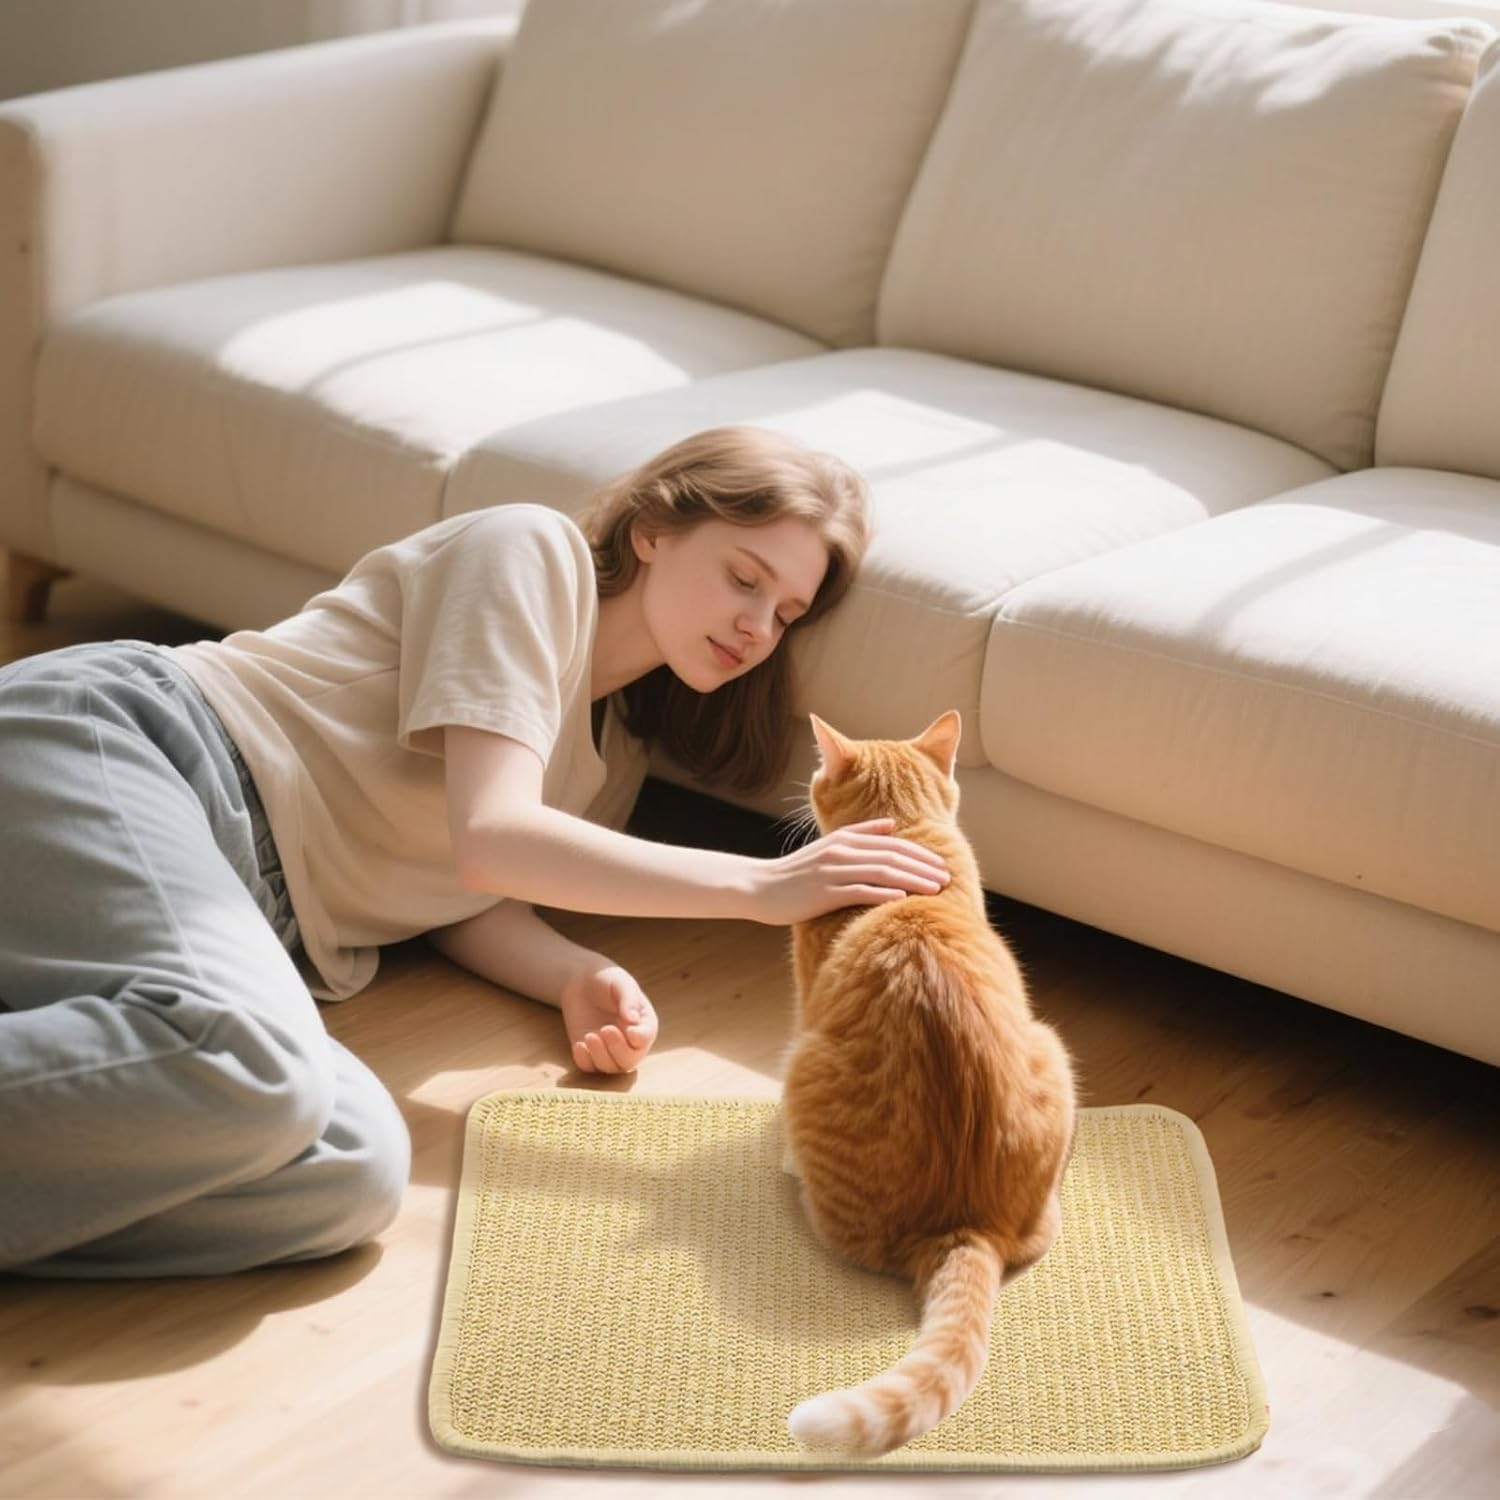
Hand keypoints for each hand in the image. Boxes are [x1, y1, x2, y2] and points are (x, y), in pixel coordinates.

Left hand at [559, 963, 658, 1073]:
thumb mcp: (620, 983)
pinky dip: (585, 1060)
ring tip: (589, 1036)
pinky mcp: (591, 1053)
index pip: (646, 1037)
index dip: (640, 1039)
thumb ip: (628, 998)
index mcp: (643, 1023)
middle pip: (629, 1060)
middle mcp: (630, 1042)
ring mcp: (610, 1050)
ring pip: (610, 1068)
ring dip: (600, 1056)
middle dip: (618, 1049)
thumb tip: (633, 1019)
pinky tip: (579, 1045)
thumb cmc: (607, 980)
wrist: (582, 983)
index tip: (629, 1031)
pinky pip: (590, 1068)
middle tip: (605, 1029)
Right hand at [751, 819, 949, 924]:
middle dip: (923, 866)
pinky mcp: (824, 893)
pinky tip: (902, 897)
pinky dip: (883, 893)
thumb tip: (891, 826)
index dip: (920, 854)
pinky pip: (859, 891)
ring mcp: (833, 871)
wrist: (760, 887)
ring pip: (882, 872)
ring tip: (935, 888)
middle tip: (947, 878)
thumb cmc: (799, 872)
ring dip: (912, 879)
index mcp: (845, 839)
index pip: (893, 844)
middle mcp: (842, 851)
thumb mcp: (829, 846)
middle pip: (892, 856)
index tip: (942, 865)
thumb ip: (860, 834)